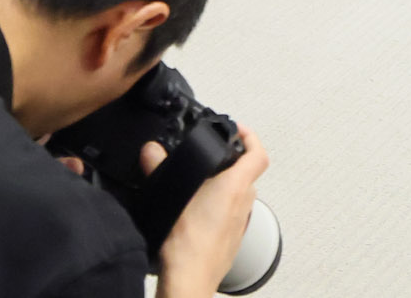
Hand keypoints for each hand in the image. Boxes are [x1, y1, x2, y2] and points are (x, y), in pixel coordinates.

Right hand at [152, 124, 269, 297]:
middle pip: (249, 173)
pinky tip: (198, 211)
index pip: (258, 155)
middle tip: (214, 154)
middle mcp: (244, 204)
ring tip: (203, 182)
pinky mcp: (233, 238)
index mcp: (235, 187)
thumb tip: (151, 151)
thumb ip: (158, 167)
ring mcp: (241, 223)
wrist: (191, 279)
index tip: (237, 130)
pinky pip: (233, 214)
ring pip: (241, 195)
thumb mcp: (170, 195)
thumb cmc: (188, 245)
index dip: (251, 137)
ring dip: (227, 185)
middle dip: (233, 161)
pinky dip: (221, 207)